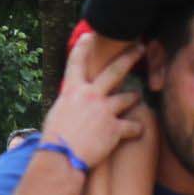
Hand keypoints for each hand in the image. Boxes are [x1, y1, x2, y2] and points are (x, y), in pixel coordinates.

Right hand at [40, 32, 144, 171]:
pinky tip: (138, 131)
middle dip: (130, 57)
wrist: (61, 158)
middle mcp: (90, 96)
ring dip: (134, 98)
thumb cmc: (53, 141)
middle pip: (115, 71)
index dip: (83, 47)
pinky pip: (133, 126)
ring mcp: (105, 111)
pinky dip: (136, 129)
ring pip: (129, 97)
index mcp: (72, 92)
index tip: (89, 36)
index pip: (76, 63)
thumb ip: (69, 105)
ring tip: (138, 98)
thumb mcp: (56, 116)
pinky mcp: (115, 128)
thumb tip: (72, 105)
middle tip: (140, 48)